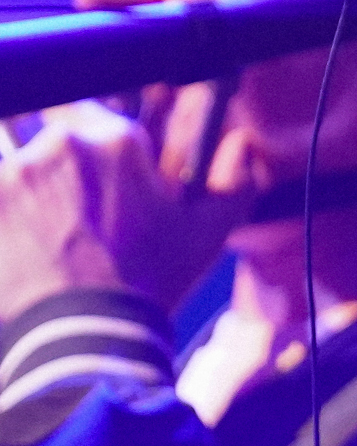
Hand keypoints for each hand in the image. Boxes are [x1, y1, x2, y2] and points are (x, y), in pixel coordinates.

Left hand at [0, 99, 251, 324]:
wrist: (85, 334)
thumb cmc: (149, 282)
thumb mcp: (206, 234)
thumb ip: (234, 181)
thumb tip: (243, 144)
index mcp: (117, 141)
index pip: (90, 111)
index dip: (92, 142)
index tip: (95, 169)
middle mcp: (61, 145)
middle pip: (50, 140)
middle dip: (60, 170)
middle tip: (74, 214)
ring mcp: (14, 173)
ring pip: (18, 169)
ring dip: (30, 195)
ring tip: (49, 237)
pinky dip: (8, 217)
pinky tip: (25, 247)